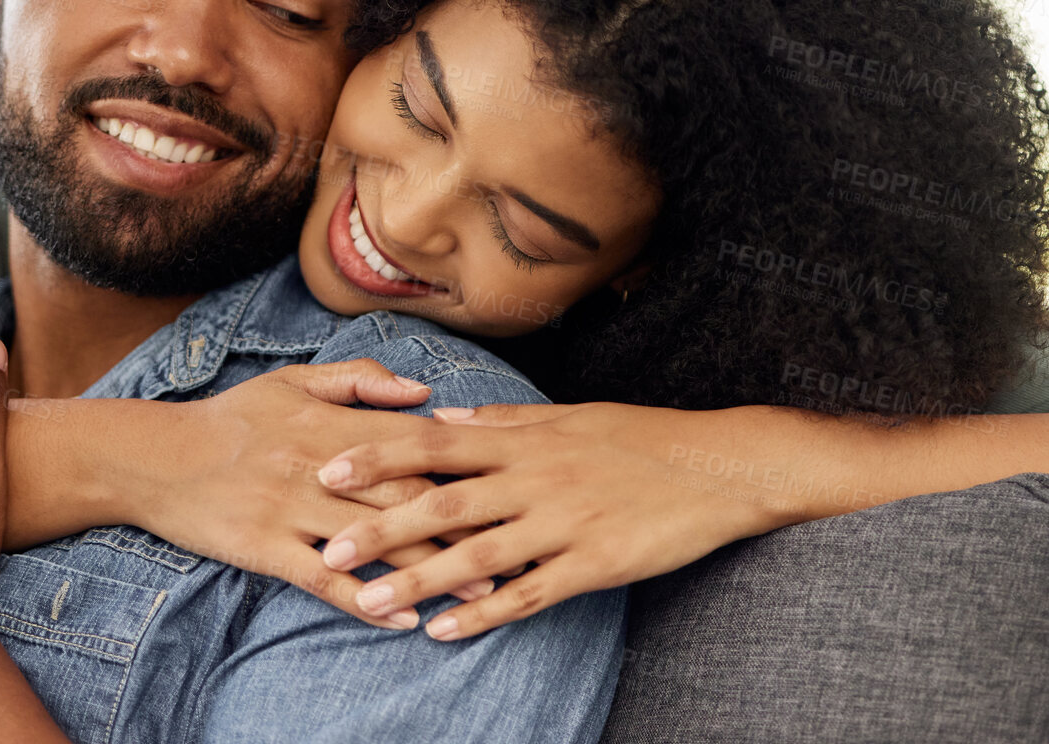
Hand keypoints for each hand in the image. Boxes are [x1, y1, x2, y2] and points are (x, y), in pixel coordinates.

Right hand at [121, 359, 498, 628]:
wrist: (156, 456)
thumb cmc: (233, 417)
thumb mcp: (295, 380)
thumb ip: (361, 380)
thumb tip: (424, 392)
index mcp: (334, 421)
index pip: (415, 446)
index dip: (466, 470)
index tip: (511, 489)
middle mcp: (320, 464)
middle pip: (407, 498)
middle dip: (466, 527)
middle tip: (517, 550)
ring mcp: (292, 507)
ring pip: (374, 541)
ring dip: (431, 569)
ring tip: (480, 596)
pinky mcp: (265, 546)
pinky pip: (322, 578)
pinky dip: (364, 599)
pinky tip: (400, 618)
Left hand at [314, 402, 812, 640]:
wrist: (720, 467)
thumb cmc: (641, 438)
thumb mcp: (570, 416)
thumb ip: (503, 422)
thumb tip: (443, 417)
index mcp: (526, 440)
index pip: (436, 444)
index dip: (380, 456)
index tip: (328, 468)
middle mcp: (536, 478)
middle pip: (444, 502)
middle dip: (382, 525)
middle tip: (328, 546)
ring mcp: (564, 523)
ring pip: (478, 555)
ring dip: (420, 578)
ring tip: (369, 599)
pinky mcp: (594, 564)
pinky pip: (530, 594)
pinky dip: (485, 615)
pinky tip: (445, 633)